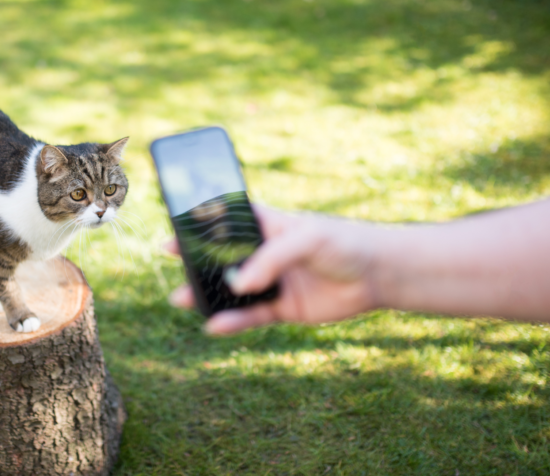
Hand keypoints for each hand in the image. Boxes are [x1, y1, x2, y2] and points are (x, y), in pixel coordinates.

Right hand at [166, 205, 382, 333]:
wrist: (376, 275)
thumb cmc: (343, 243)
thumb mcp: (306, 240)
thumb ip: (272, 260)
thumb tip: (239, 285)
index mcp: (266, 226)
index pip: (225, 224)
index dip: (198, 229)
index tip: (172, 236)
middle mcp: (264, 254)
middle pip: (222, 260)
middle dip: (196, 266)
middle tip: (172, 272)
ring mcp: (272, 282)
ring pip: (231, 291)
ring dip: (207, 296)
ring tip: (181, 300)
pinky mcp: (282, 309)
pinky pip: (251, 316)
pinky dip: (233, 322)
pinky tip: (214, 326)